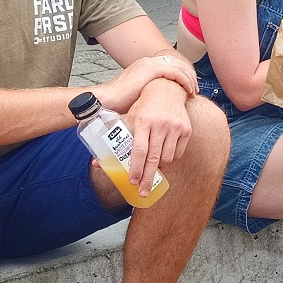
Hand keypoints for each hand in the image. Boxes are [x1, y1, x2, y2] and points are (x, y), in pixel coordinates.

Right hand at [94, 54, 196, 113]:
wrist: (107, 100)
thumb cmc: (119, 103)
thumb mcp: (139, 96)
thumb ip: (150, 94)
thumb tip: (159, 103)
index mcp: (145, 66)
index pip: (170, 66)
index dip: (182, 77)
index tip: (189, 89)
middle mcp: (149, 62)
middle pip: (177, 64)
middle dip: (189, 77)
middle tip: (196, 89)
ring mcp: (150, 64)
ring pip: (179, 67)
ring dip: (189, 79)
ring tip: (194, 92)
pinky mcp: (151, 70)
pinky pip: (175, 73)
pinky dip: (184, 81)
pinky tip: (189, 92)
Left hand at [123, 80, 191, 196]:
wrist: (166, 90)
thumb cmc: (143, 107)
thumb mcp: (127, 119)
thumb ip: (114, 139)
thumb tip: (97, 163)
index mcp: (143, 121)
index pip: (139, 151)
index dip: (136, 168)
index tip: (132, 181)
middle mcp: (160, 125)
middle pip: (154, 159)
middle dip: (147, 178)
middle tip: (143, 191)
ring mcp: (175, 127)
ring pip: (167, 158)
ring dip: (158, 167)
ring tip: (152, 167)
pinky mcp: (186, 130)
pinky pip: (178, 153)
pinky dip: (170, 159)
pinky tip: (163, 157)